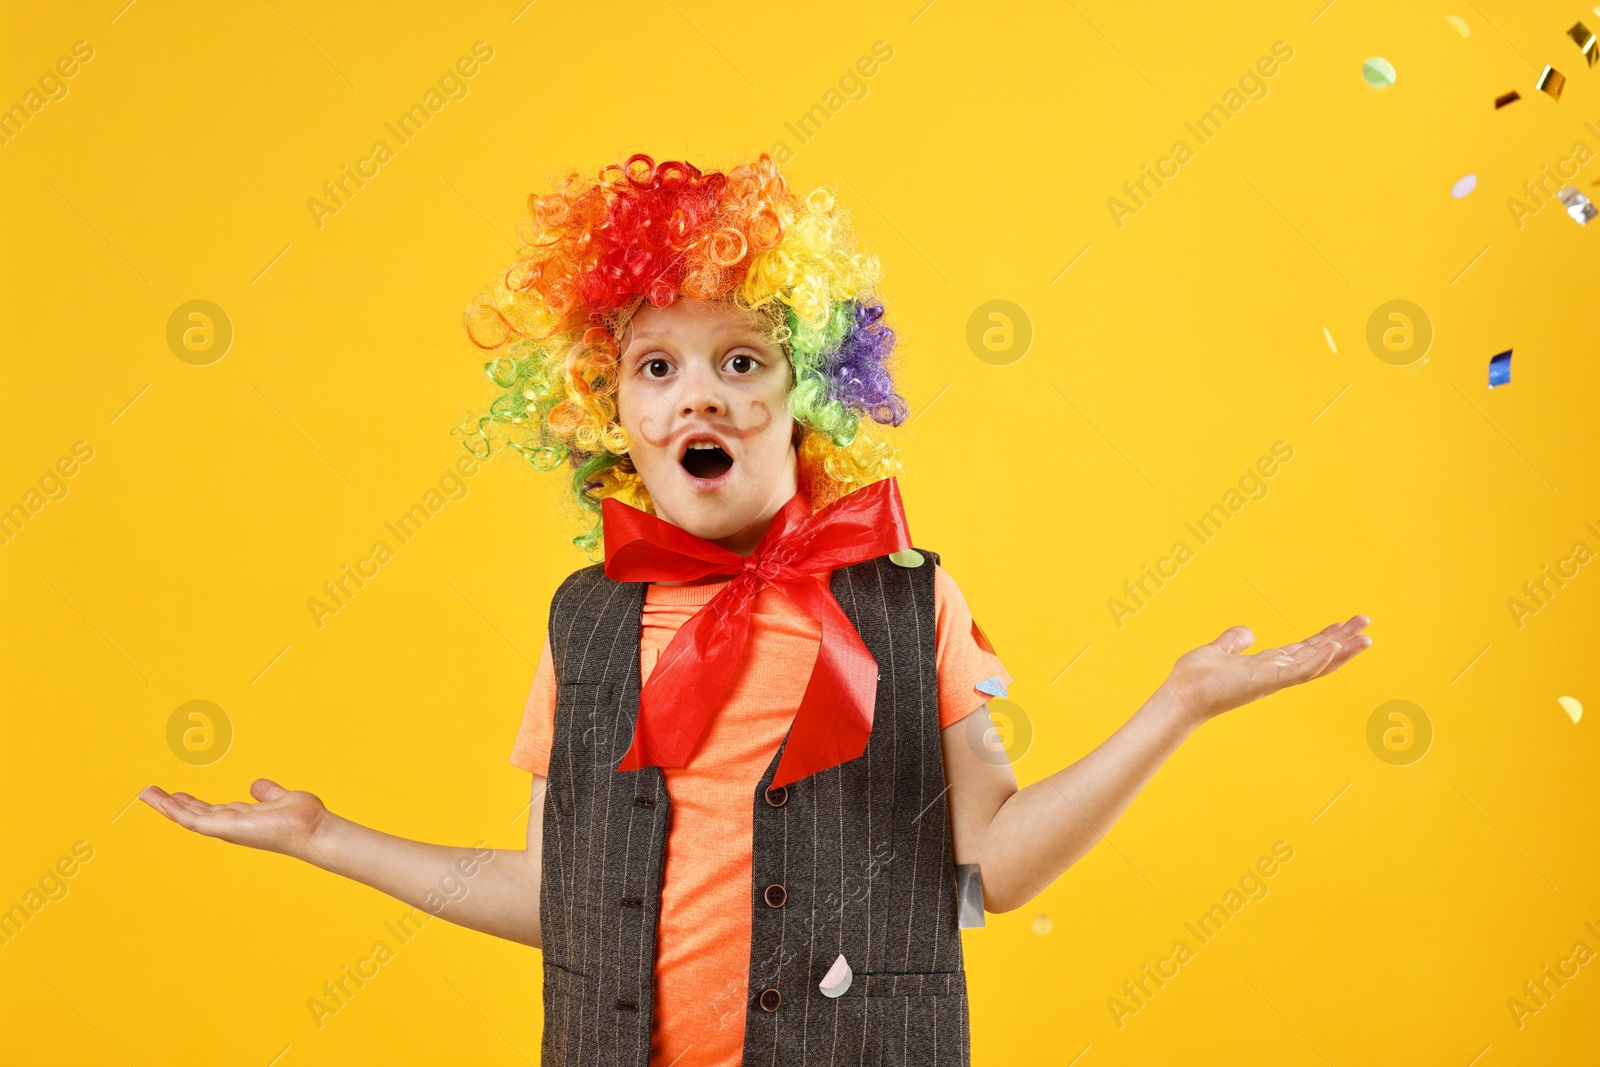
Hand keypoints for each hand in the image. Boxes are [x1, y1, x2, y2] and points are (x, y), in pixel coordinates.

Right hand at [139, 779, 335, 860]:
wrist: (312, 828)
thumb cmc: (302, 817)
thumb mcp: (280, 798)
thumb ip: (267, 793)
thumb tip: (256, 785)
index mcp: (242, 818)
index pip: (211, 810)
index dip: (193, 803)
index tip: (177, 794)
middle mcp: (231, 825)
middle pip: (194, 814)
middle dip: (172, 805)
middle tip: (151, 793)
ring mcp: (227, 828)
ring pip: (188, 818)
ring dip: (166, 806)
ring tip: (146, 793)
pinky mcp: (226, 828)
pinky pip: (194, 820)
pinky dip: (177, 811)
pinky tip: (164, 801)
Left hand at [1160, 615, 1372, 726]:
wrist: (1179, 695)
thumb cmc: (1195, 679)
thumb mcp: (1217, 650)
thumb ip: (1233, 641)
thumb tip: (1248, 632)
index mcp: (1267, 666)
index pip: (1303, 650)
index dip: (1324, 638)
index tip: (1345, 624)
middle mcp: (1275, 674)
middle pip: (1317, 655)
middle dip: (1343, 640)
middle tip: (1366, 624)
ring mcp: (1273, 679)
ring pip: (1315, 664)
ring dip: (1341, 651)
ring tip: (1365, 637)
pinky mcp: (1265, 682)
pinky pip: (1298, 671)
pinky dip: (1318, 659)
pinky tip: (1336, 647)